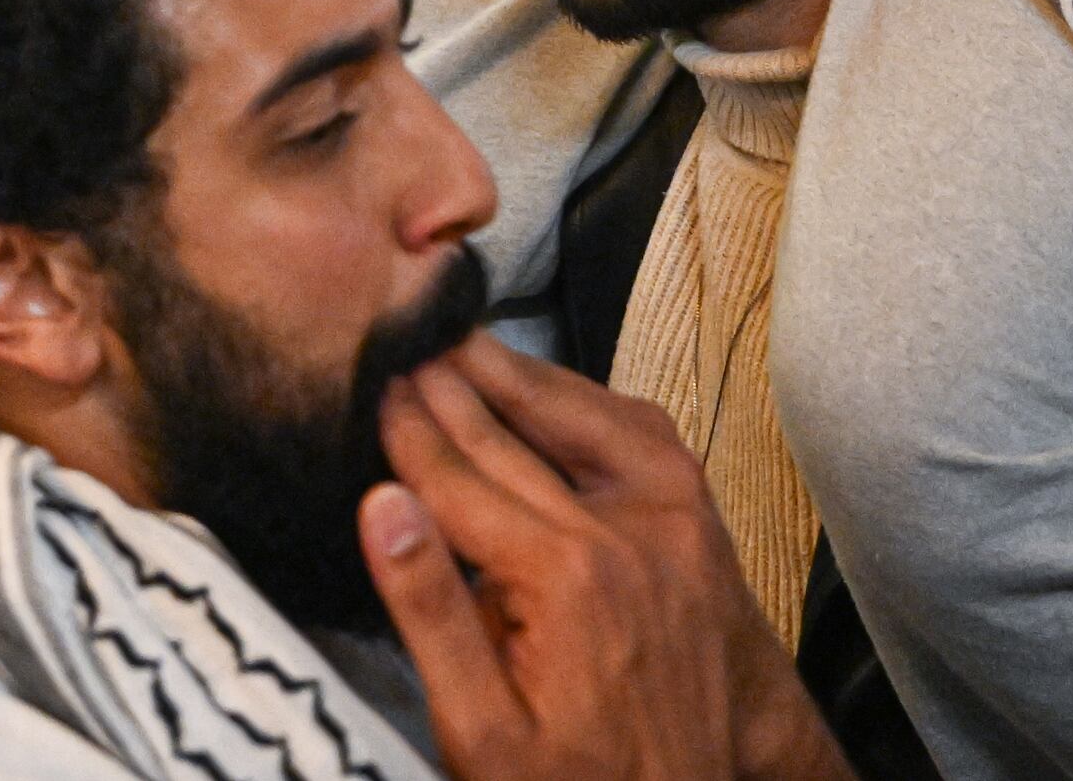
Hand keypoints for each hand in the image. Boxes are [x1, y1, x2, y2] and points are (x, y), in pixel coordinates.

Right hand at [363, 343, 840, 780]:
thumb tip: (383, 504)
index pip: (459, 482)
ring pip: (583, 418)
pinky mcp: (701, 531)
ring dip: (519, 376)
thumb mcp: (482, 730)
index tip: (372, 387)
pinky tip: (561, 391)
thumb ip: (430, 615)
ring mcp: (673, 524)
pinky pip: (647, 437)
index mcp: (561, 578)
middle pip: (511, 441)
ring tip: (464, 343)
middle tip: (404, 341)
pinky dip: (597, 402)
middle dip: (450, 390)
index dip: (408, 434)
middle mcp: (623, 533)